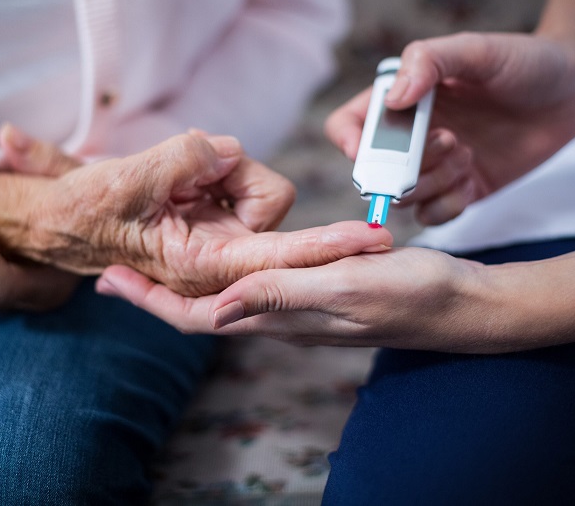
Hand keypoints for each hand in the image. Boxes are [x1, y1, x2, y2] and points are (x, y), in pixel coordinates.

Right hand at [0, 132, 394, 296]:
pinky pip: (235, 169)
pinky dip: (209, 164)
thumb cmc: (88, 210)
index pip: (279, 256)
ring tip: (169, 178)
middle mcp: (223, 255)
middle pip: (269, 197)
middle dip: (231, 174)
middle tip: (178, 174)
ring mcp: (224, 233)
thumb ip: (181, 161)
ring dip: (214, 165)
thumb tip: (223, 152)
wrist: (67, 219)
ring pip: (252, 178)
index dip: (324, 246)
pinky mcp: (221, 213)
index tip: (371, 239)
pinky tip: (176, 180)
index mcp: (203, 265)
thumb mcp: (124, 181)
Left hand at [95, 244, 486, 349]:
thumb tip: (220, 308)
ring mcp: (302, 311)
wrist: (464, 304)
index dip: (152, 302)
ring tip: (154, 262)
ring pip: (227, 303)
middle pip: (204, 314)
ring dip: (185, 286)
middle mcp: (284, 319)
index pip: (201, 317)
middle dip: (156, 296)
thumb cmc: (414, 292)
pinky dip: (225, 274)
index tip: (110, 280)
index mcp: (284, 317)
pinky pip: (256, 290)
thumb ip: (284, 296)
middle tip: (115, 272)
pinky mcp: (319, 296)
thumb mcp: (348, 285)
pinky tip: (224, 255)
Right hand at [326, 32, 574, 224]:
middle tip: (450, 140)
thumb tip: (392, 99)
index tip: (364, 150)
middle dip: (404, 166)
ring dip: (432, 182)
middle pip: (373, 170)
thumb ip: (429, 62)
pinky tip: (473, 180)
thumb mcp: (475, 50)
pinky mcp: (461, 190)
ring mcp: (434, 166)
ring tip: (468, 152)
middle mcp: (410, 136)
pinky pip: (433, 216)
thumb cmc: (523, 60)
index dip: (347, 141)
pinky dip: (448, 206)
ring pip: (404, 197)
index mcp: (401, 98)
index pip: (349, 125)